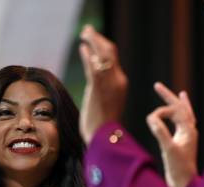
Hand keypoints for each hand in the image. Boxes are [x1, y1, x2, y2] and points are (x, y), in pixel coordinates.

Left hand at [78, 25, 127, 143]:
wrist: (105, 138)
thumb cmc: (103, 126)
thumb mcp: (106, 103)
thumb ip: (102, 89)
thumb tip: (95, 81)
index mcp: (121, 83)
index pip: (113, 59)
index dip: (102, 46)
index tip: (93, 40)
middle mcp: (117, 80)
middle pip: (110, 51)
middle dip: (98, 39)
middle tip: (88, 31)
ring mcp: (108, 83)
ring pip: (102, 54)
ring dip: (92, 41)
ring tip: (84, 33)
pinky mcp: (98, 87)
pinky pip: (93, 66)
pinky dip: (88, 55)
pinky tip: (82, 47)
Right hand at [146, 82, 197, 186]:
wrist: (185, 186)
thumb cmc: (178, 169)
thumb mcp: (168, 149)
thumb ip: (160, 132)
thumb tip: (151, 118)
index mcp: (189, 130)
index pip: (175, 110)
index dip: (161, 110)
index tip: (150, 120)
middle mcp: (190, 131)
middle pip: (181, 108)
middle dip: (169, 97)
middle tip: (156, 85)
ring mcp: (187, 137)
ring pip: (184, 115)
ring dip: (178, 104)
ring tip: (178, 94)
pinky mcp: (183, 144)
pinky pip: (182, 125)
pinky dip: (179, 117)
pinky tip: (176, 118)